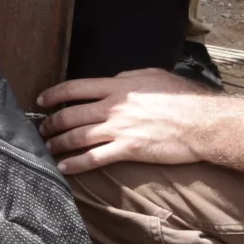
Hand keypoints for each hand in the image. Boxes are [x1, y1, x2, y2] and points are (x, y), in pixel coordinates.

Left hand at [36, 70, 229, 175]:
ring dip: (58, 143)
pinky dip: (75, 164)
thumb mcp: (152, 76)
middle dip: (51, 123)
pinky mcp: (127, 150)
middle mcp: (113, 107)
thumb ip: (128, 78)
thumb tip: (114, 80)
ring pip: (77, 137)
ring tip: (47, 149)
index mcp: (118, 86)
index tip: (42, 101)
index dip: (54, 94)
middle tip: (42, 130)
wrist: (201, 122)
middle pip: (71, 115)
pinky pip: (94, 158)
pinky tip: (64, 167)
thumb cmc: (183, 97)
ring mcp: (119, 129)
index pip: (75, 88)